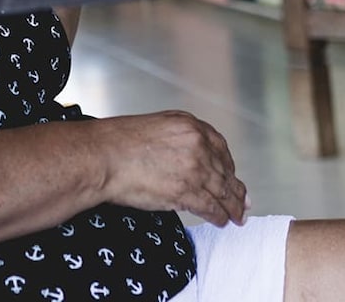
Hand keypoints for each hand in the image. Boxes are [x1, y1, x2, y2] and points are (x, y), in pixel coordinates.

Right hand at [90, 111, 248, 225]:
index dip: (228, 165)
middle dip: (235, 189)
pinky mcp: (187, 190)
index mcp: (189, 125)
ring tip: (237, 216)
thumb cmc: (114, 143)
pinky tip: (221, 221)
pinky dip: (219, 216)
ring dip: (232, 206)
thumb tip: (181, 159)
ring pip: (223, 191)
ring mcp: (194, 168)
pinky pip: (211, 207)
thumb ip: (174, 139)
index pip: (220, 147)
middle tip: (243, 201)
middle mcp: (196, 144)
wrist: (101, 156)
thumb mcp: (152, 127)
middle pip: (224, 170)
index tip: (231, 176)